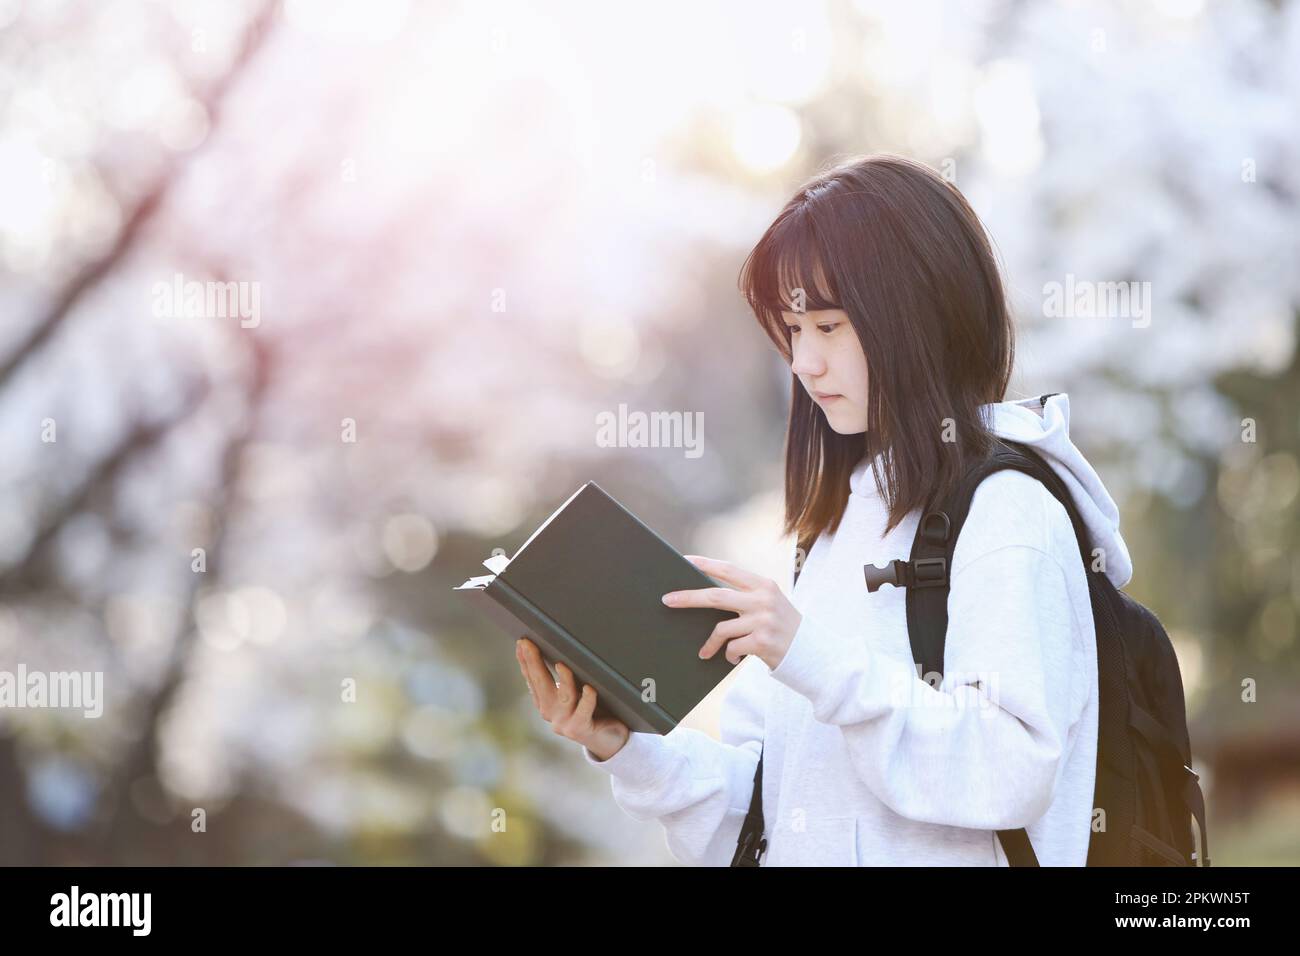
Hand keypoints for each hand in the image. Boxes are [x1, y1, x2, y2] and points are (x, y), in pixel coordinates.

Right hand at [516, 637, 630, 761]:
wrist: (608, 740)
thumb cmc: (592, 709)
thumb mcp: (573, 692)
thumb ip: (563, 678)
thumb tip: (559, 651)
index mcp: (545, 702)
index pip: (532, 678)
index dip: (525, 661)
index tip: (522, 642)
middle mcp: (550, 712)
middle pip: (541, 684)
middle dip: (534, 662)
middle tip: (529, 644)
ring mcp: (564, 722)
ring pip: (564, 697)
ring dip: (564, 680)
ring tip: (562, 665)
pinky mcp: (580, 729)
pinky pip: (584, 711)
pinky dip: (587, 699)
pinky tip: (589, 689)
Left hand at [662, 555, 801, 669]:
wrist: (810, 652)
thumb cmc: (782, 626)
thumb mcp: (770, 602)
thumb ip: (745, 596)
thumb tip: (706, 596)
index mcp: (763, 584)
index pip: (729, 570)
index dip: (705, 564)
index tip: (685, 560)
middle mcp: (763, 599)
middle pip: (716, 596)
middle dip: (688, 598)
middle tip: (667, 600)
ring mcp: (763, 620)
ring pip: (721, 628)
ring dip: (712, 643)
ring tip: (707, 651)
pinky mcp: (761, 642)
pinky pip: (731, 647)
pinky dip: (728, 655)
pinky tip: (734, 657)